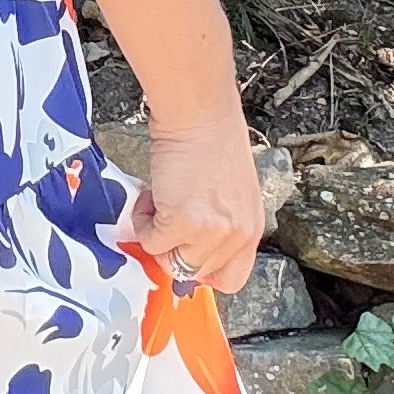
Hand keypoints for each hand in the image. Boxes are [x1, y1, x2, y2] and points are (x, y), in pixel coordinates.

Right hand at [125, 112, 263, 294]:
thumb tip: (189, 241)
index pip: (231, 279)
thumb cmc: (214, 138)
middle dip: (173, 248)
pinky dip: (141, 221)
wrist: (200, 115)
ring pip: (170, 261)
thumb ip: (221, 222)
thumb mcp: (233, 192)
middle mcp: (237, 235)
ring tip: (156, 203)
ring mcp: (211, 232)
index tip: (184, 251)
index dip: (202, 269)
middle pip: (195, 272)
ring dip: (156, 235)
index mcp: (252, 228)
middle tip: (164, 218)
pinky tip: (148, 195)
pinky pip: (150, 241)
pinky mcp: (182, 222)